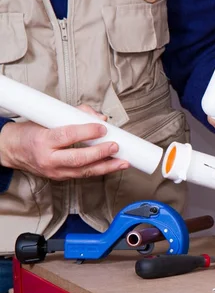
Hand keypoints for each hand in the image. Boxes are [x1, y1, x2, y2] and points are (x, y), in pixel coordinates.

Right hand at [0, 104, 128, 180]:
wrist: (13, 151)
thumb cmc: (31, 132)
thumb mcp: (47, 119)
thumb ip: (74, 115)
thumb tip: (99, 117)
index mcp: (42, 140)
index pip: (67, 136)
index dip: (87, 132)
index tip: (102, 128)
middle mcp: (48, 159)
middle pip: (78, 158)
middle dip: (100, 153)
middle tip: (115, 146)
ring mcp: (55, 172)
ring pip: (84, 171)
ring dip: (107, 166)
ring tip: (123, 162)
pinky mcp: (61, 178)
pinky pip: (83, 174)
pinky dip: (99, 170)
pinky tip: (112, 166)